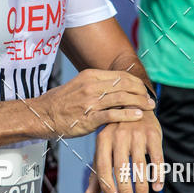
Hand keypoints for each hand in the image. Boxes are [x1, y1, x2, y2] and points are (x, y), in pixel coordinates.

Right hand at [36, 68, 155, 137]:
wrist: (43, 115)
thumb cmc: (61, 102)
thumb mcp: (79, 86)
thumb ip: (97, 85)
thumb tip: (115, 86)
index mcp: (90, 76)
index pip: (120, 75)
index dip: (136, 82)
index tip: (144, 89)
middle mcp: (91, 85)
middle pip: (124, 84)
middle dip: (141, 91)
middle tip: (151, 99)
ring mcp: (90, 101)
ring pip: (122, 97)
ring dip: (139, 102)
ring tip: (150, 107)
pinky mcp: (89, 117)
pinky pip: (113, 114)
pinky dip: (128, 114)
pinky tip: (138, 116)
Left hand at [84, 112, 163, 192]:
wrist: (135, 106)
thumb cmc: (116, 134)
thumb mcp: (104, 149)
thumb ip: (96, 174)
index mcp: (103, 139)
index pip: (102, 166)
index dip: (107, 185)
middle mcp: (118, 136)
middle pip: (121, 168)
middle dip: (125, 189)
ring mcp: (137, 134)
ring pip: (139, 165)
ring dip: (142, 186)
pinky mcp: (153, 134)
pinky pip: (157, 158)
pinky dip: (158, 174)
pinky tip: (158, 187)